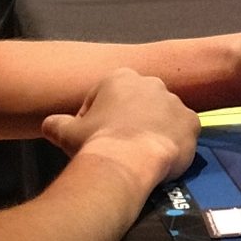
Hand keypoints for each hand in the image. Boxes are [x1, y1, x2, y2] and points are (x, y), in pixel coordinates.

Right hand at [41, 68, 197, 186]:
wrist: (127, 163)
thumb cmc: (96, 142)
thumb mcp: (65, 132)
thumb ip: (56, 123)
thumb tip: (48, 124)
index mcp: (120, 77)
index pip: (106, 95)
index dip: (98, 116)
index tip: (95, 136)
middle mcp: (152, 82)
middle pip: (138, 102)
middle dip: (130, 119)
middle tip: (120, 144)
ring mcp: (175, 101)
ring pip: (163, 115)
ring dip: (154, 129)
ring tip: (142, 153)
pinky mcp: (192, 122)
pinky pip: (183, 131)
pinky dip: (175, 142)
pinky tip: (162, 156)